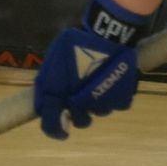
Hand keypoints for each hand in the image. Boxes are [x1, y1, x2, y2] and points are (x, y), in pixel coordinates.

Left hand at [33, 0, 148, 140]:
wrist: (107, 35)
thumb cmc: (76, 42)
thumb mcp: (54, 59)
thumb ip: (48, 81)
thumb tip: (45, 97)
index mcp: (59, 96)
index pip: (51, 126)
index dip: (55, 130)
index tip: (61, 129)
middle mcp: (80, 105)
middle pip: (81, 122)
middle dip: (80, 112)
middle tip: (82, 97)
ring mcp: (102, 104)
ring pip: (99, 112)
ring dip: (98, 102)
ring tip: (100, 82)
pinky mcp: (121, 99)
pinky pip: (117, 104)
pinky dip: (116, 95)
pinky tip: (113, 80)